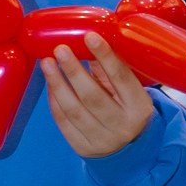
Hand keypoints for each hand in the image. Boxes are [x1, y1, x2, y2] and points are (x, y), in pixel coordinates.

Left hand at [41, 33, 154, 159]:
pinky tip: (50, 84)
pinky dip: (54, 101)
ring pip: (74, 110)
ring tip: (47, 63)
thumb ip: (109, 70)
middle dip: (73, 71)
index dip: (105, 56)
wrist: (128, 148)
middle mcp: (122, 126)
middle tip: (60, 49)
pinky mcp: (83, 148)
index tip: (89, 36)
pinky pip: (63, 122)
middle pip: (93, 96)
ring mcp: (102, 140)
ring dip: (57, 84)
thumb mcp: (127, 90)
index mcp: (139, 106)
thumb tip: (86, 42)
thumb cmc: (125, 108)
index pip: (121, 77)